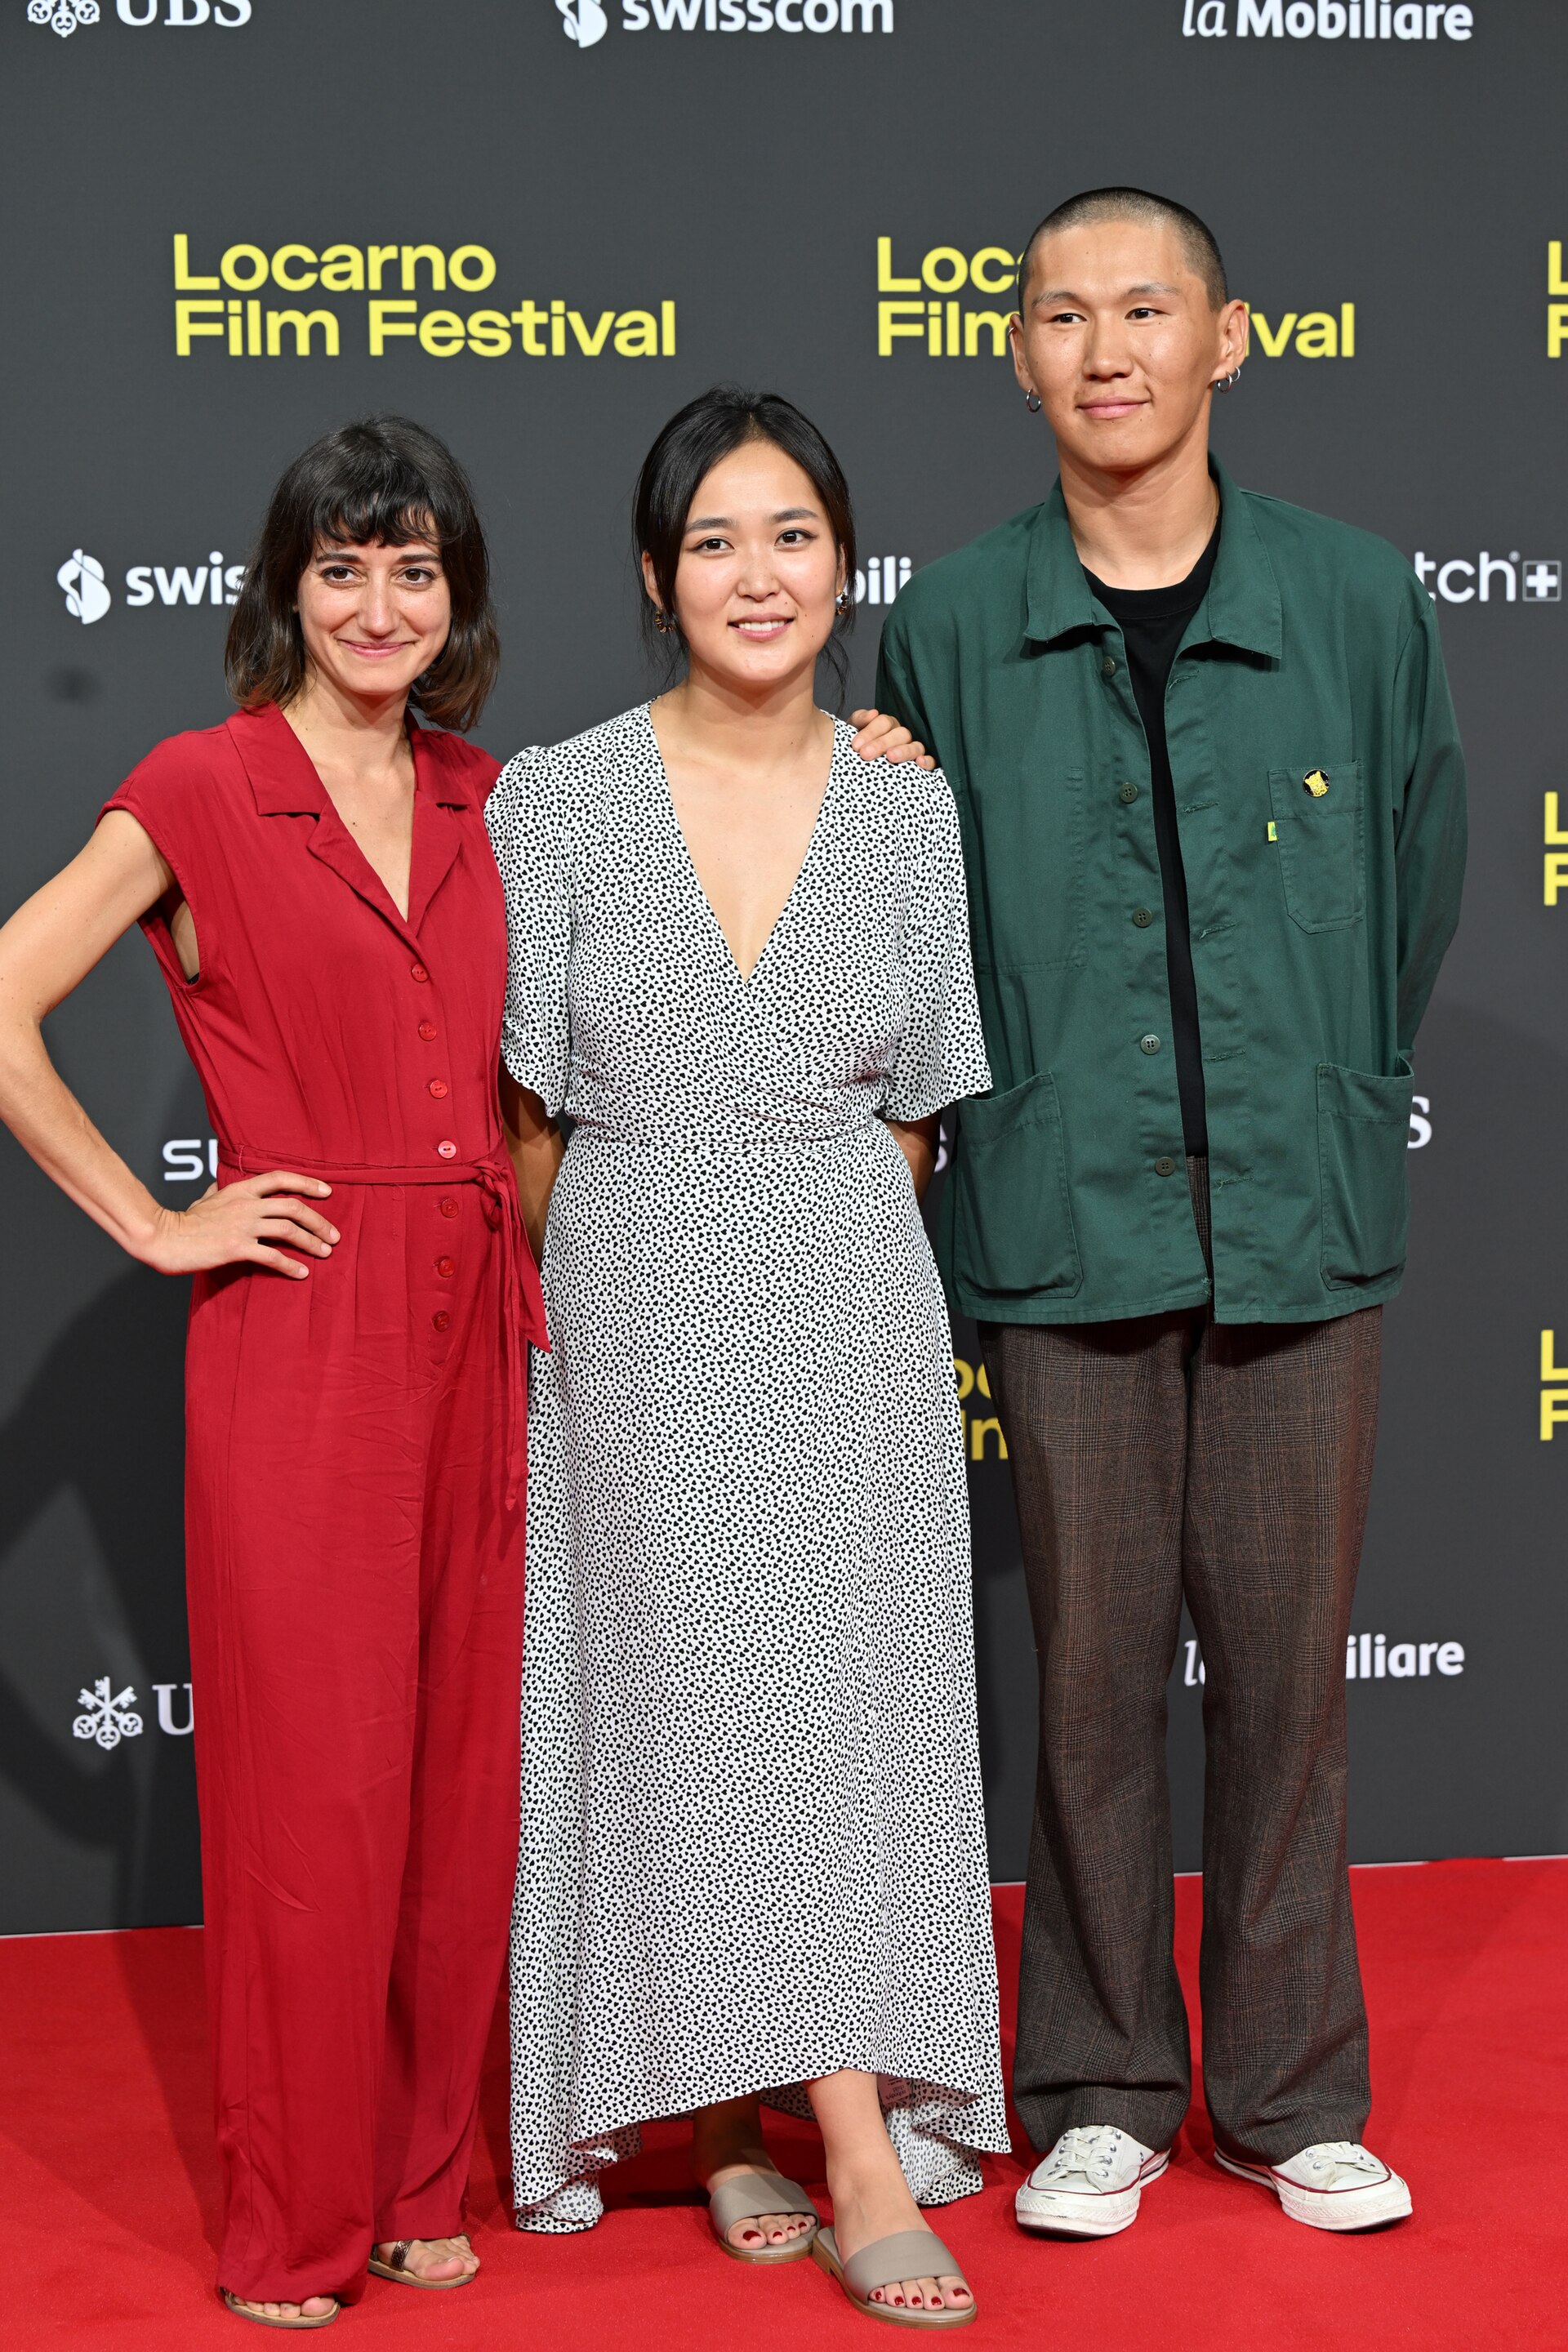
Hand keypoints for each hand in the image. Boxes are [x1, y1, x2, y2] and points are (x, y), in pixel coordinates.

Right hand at [143, 1173, 338, 1279]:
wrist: (164, 1237)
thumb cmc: (184, 1220)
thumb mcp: (204, 1198)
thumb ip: (217, 1190)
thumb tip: (218, 1184)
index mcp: (240, 1190)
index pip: (280, 1178)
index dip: (307, 1183)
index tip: (327, 1192)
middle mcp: (245, 1204)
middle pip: (293, 1206)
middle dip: (319, 1220)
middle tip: (334, 1234)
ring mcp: (242, 1225)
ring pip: (288, 1230)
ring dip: (312, 1242)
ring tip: (325, 1253)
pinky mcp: (236, 1248)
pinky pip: (272, 1256)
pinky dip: (291, 1265)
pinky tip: (302, 1273)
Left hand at [850, 709, 935, 770]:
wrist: (855, 770)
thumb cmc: (857, 749)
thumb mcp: (853, 732)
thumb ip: (859, 720)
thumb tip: (873, 713)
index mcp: (887, 725)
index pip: (884, 722)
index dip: (870, 732)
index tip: (855, 745)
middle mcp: (902, 736)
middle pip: (900, 734)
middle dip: (882, 743)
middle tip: (865, 754)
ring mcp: (913, 750)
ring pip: (916, 746)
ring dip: (904, 751)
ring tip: (890, 757)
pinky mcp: (922, 766)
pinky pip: (932, 761)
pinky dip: (928, 761)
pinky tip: (920, 763)